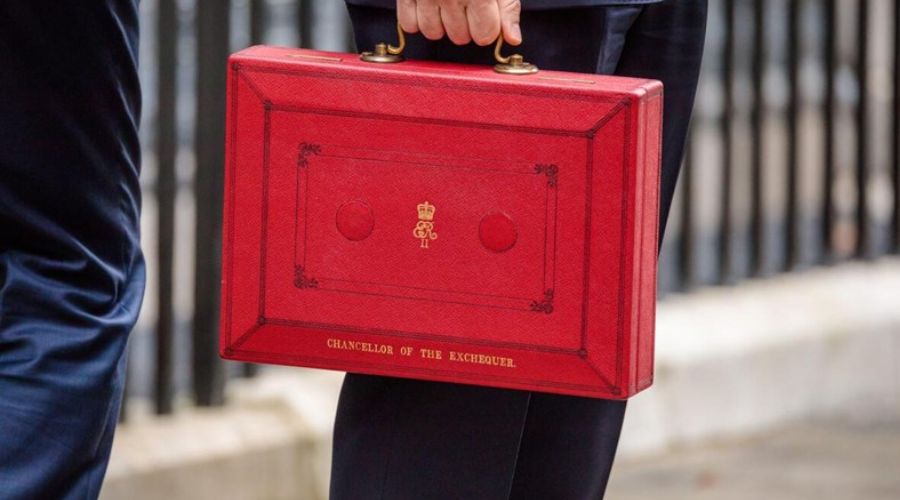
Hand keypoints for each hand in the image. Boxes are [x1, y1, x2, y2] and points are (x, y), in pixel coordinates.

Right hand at [397, 0, 521, 46]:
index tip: (486, 16)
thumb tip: (512, 37)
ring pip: (434, 33)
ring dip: (441, 24)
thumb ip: (507, 7)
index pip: (485, 34)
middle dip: (466, 26)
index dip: (487, 27)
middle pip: (460, 37)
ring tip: (446, 5)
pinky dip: (417, 20)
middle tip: (466, 4)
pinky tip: (427, 6)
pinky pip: (409, 24)